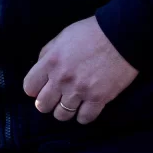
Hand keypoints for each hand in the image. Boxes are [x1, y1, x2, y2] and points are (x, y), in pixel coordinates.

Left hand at [22, 17, 138, 124]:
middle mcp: (61, 79)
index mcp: (50, 62)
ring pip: (62, 115)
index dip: (34, 90)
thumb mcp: (62, 38)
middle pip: (43, 105)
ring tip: (71, 105)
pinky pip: (84, 118)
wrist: (122, 36)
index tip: (40, 90)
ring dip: (65, 111)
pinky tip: (85, 109)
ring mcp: (79, 90)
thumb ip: (48, 54)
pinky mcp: (98, 98)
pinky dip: (83, 117)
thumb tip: (41, 69)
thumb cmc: (91, 33)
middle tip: (55, 100)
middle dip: (47, 104)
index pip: (29, 87)